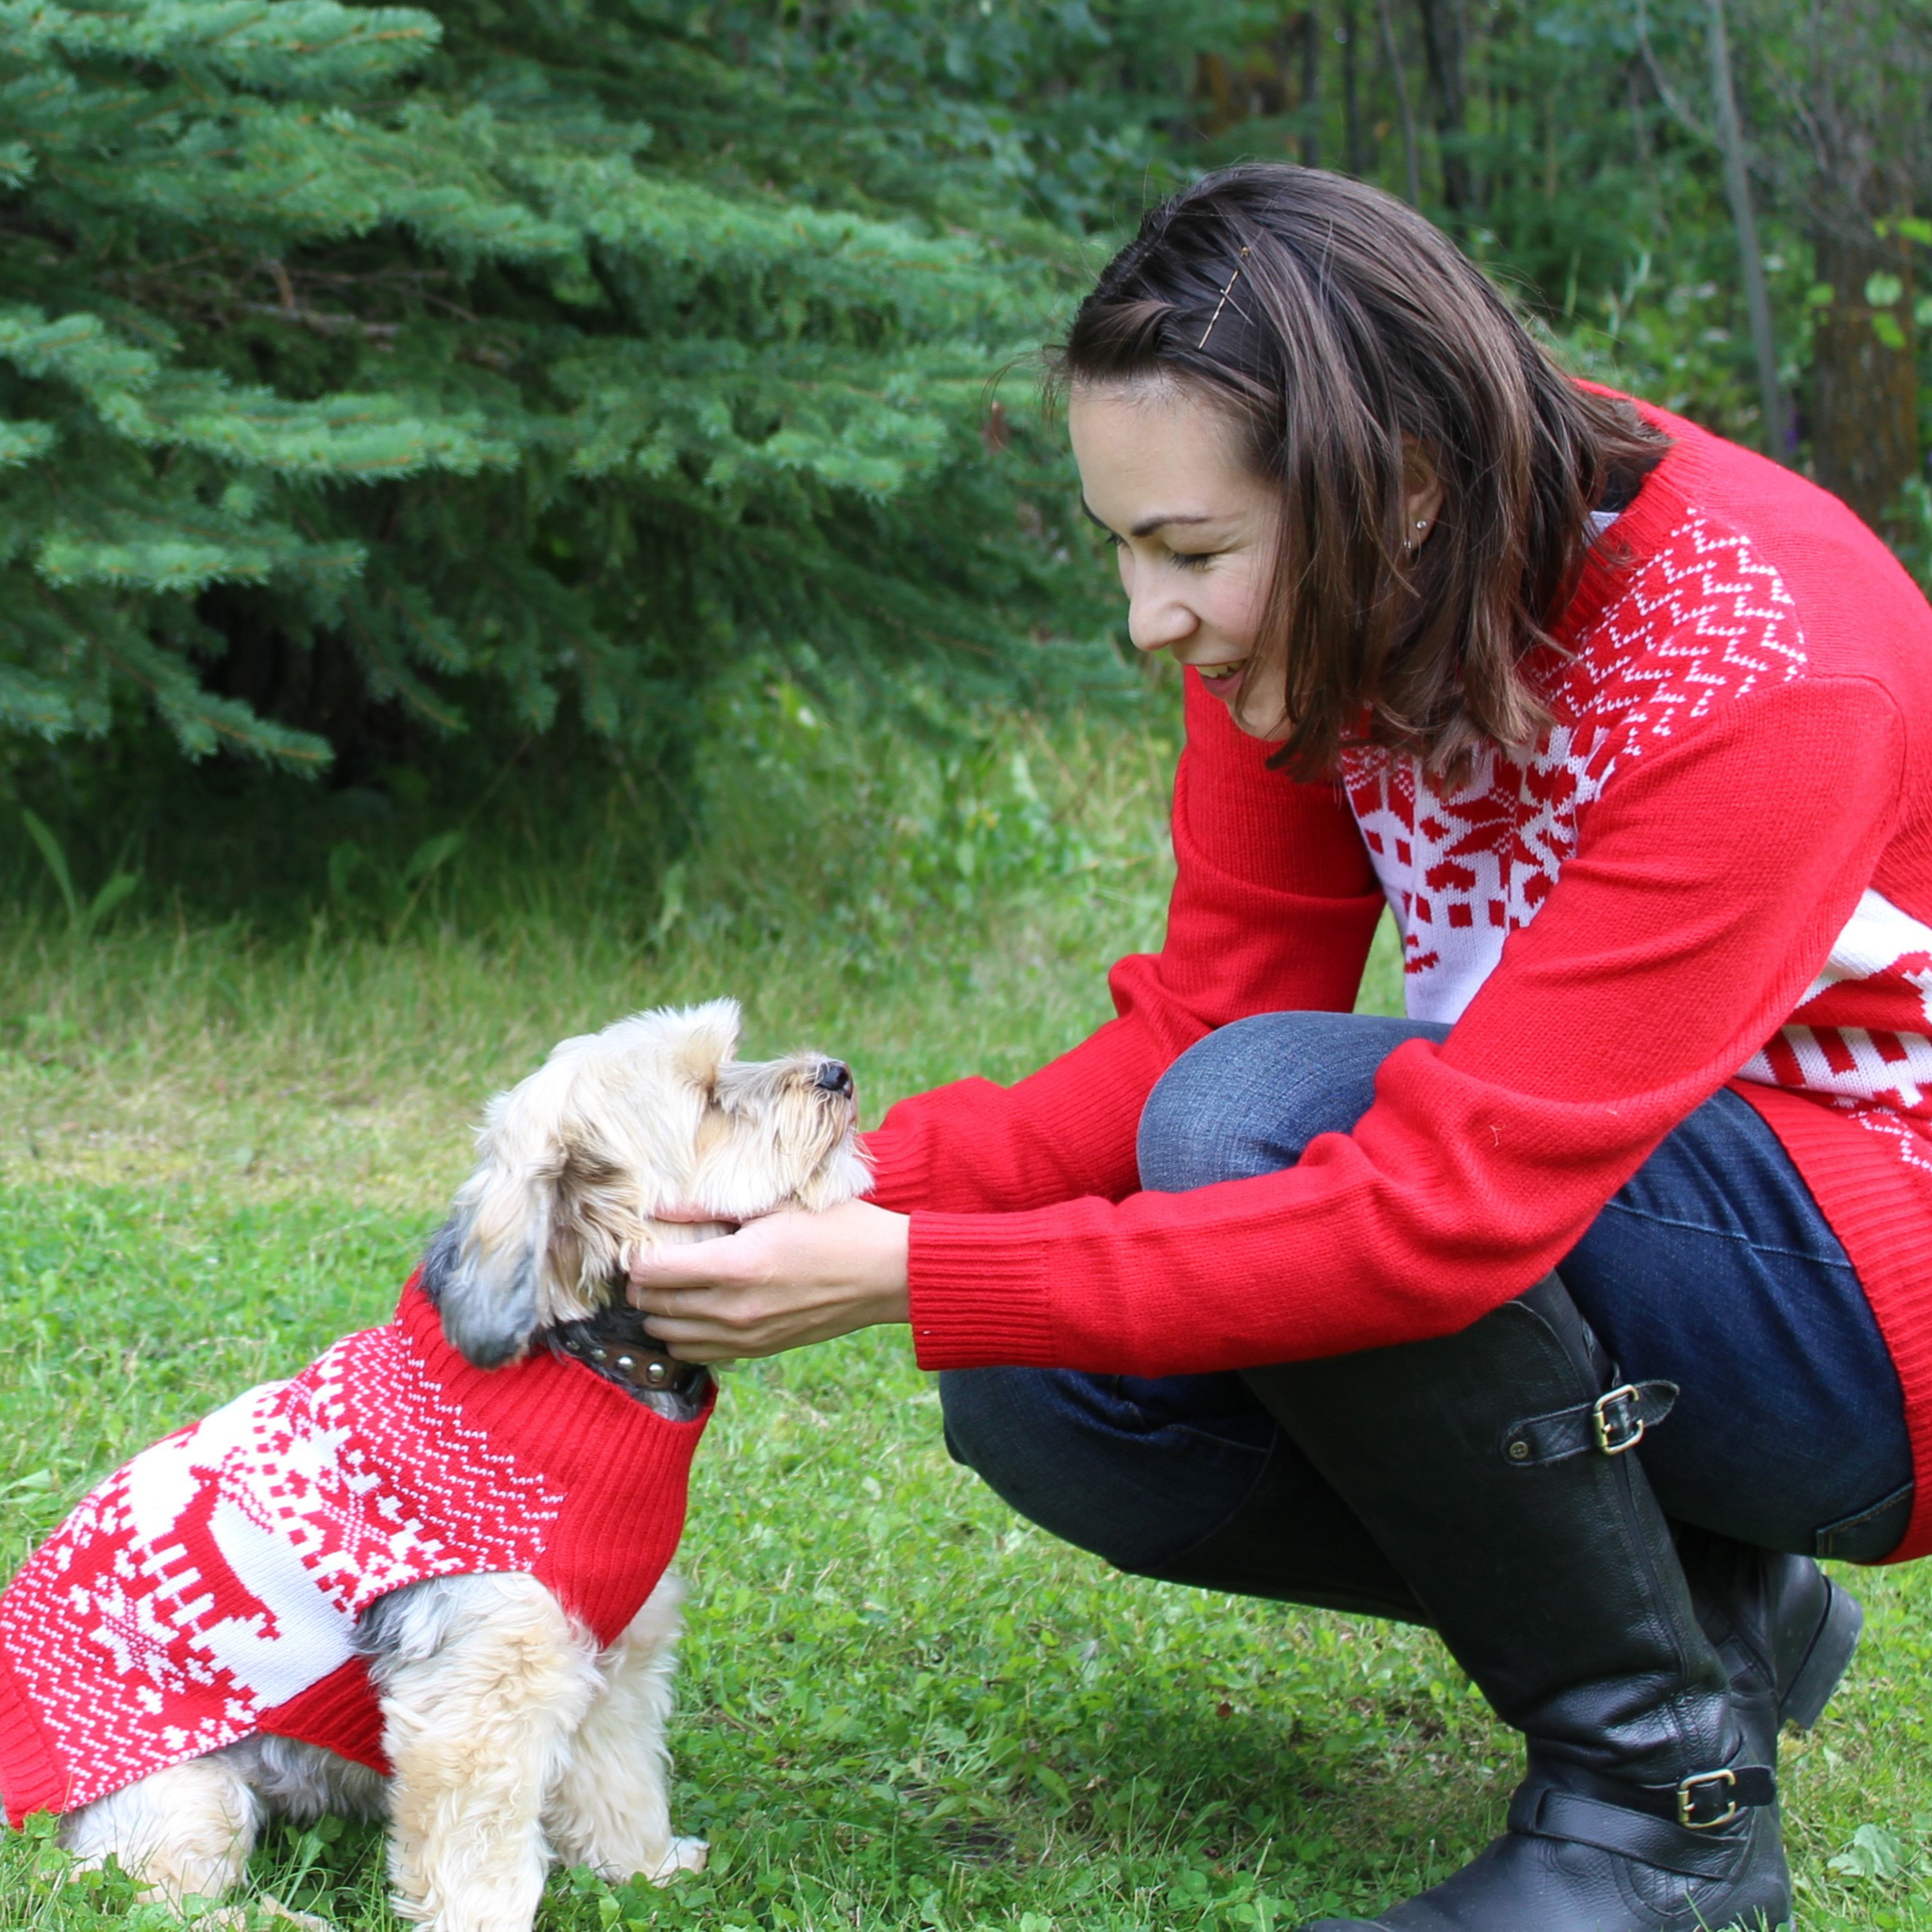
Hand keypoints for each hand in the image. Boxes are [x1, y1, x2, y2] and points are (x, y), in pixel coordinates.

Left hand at [626, 1197, 910, 1361]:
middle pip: (654, 1305)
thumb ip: (710, 1207)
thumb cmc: (836, 1228)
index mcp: (736, 1265)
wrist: (885, 1275)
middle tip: (651, 1260)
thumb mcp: (775, 1205)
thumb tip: (659, 1205)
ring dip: (659, 1312)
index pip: (652, 1272)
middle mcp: (734, 1308)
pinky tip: (695, 1311)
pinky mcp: (759, 1350)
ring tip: (670, 1286)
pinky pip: (698, 1354)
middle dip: (642, 1283)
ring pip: (669, 1335)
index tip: (642, 1242)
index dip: (637, 1256)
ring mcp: (746, 1336)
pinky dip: (685, 1335)